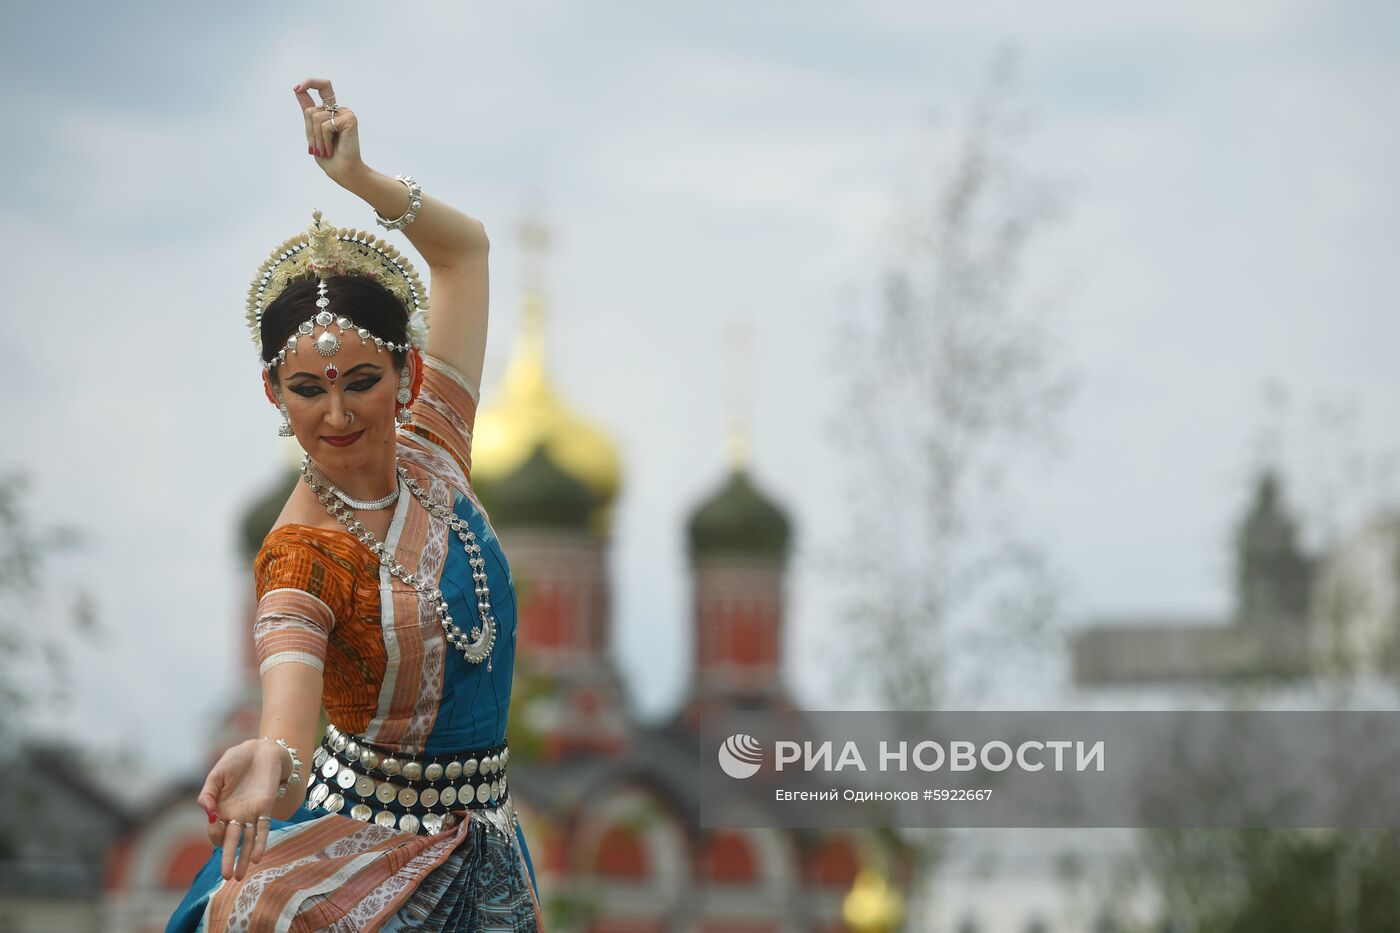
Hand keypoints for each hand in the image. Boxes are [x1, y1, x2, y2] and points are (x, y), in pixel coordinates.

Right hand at [196, 738, 286, 880]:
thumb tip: (207, 810)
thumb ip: (208, 792)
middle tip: (226, 877)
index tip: (214, 824)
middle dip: (228, 859)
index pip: (215, 831)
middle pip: (230, 842)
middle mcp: (235, 815)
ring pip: (247, 840)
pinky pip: (263, 829)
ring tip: (239, 877)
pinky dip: (260, 843)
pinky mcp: (266, 808)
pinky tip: (256, 858)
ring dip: (243, 858)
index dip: (213, 833)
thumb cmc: (236, 761)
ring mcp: (251, 813)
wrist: (260, 749)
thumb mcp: (216, 774)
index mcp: (220, 809)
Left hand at [294, 77, 363, 188]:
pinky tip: (332, 149)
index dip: (308, 83)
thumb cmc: (330, 158)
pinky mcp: (349, 119)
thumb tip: (297, 90)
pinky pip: (325, 125)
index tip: (296, 88)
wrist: (344, 172)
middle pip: (311, 110)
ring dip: (317, 138)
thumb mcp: (313, 134)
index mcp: (329, 112)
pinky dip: (325, 140)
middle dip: (309, 131)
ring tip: (326, 150)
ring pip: (316, 117)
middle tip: (318, 148)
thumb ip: (308, 114)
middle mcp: (338, 110)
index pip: (320, 89)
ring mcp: (345, 113)